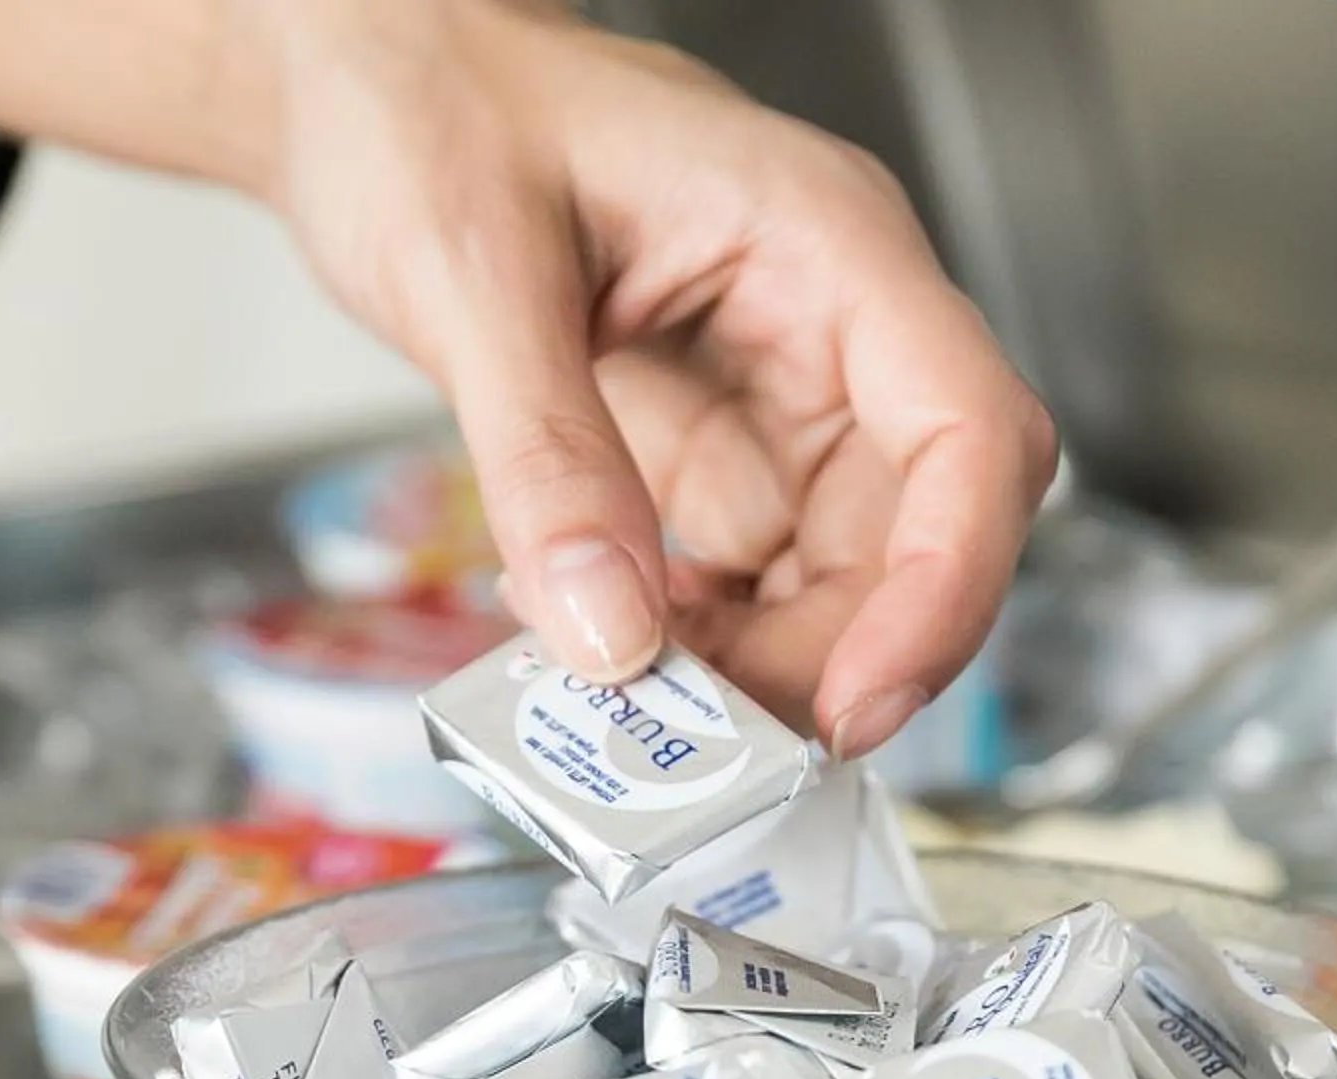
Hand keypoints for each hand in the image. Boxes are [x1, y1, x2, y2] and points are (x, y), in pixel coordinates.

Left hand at [252, 0, 1056, 755]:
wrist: (366, 80)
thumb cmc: (434, 102)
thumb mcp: (473, 274)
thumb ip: (548, 458)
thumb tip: (609, 633)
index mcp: (823, 242)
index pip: (969, 432)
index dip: (943, 585)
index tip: (860, 697)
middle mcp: (826, 323)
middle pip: (914, 533)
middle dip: (833, 655)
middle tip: (714, 741)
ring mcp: (773, 391)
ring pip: (838, 574)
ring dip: (763, 663)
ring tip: (644, 707)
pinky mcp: (708, 445)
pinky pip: (748, 574)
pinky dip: (696, 639)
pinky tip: (608, 645)